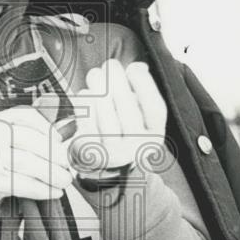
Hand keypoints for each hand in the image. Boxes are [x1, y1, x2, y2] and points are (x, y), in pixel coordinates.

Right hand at [0, 106, 72, 218]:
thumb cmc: (1, 163)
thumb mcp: (17, 143)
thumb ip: (40, 131)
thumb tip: (70, 124)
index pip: (24, 115)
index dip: (47, 127)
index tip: (60, 139)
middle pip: (27, 139)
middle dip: (53, 153)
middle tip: (66, 165)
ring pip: (25, 162)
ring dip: (51, 173)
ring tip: (64, 180)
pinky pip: (20, 184)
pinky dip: (41, 189)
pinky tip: (53, 191)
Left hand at [68, 60, 166, 176]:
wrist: (105, 174)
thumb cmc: (122, 136)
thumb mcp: (140, 120)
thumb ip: (141, 95)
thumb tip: (139, 68)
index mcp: (154, 137)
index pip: (155, 109)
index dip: (145, 85)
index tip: (133, 68)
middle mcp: (136, 149)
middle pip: (128, 109)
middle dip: (117, 81)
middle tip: (109, 65)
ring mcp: (113, 156)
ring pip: (106, 116)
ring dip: (98, 89)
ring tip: (94, 75)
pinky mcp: (89, 156)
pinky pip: (86, 125)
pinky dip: (84, 106)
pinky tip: (84, 93)